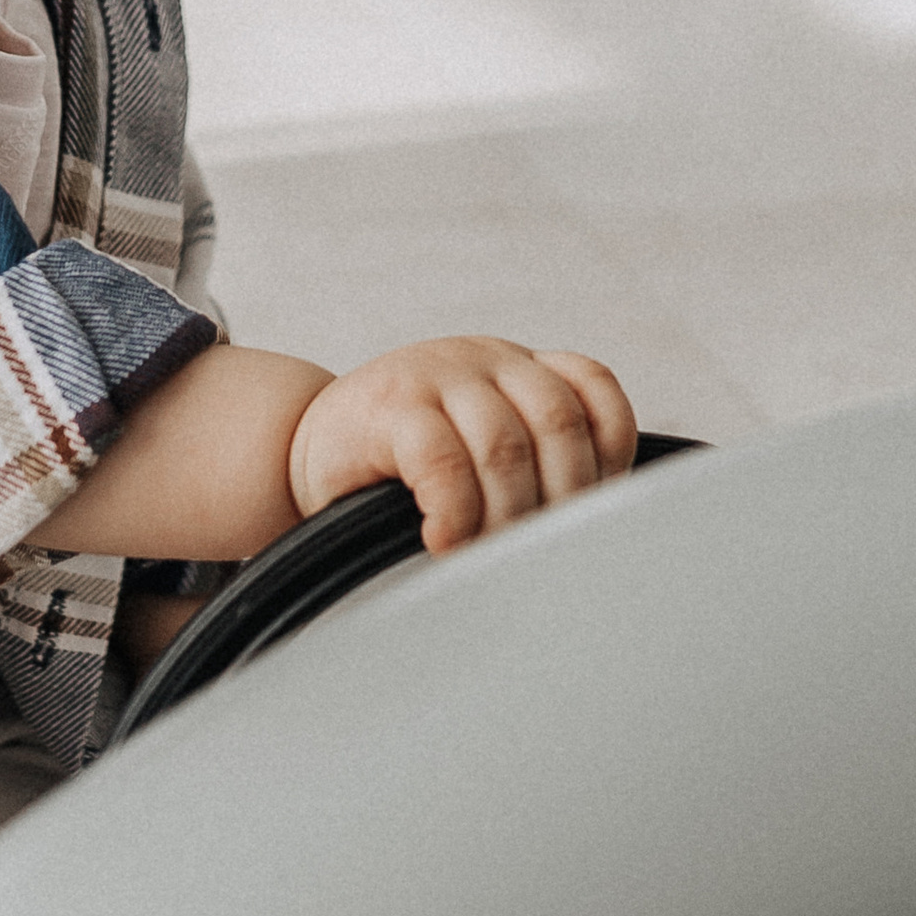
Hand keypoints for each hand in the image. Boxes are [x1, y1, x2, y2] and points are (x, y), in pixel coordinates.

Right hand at [288, 339, 638, 556]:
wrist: (308, 446)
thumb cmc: (403, 464)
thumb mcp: (478, 448)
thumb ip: (531, 463)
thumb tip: (591, 535)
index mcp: (518, 367)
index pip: (593, 390)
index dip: (606, 455)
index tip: (588, 514)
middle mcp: (485, 358)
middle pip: (558, 422)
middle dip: (559, 500)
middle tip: (538, 553)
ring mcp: (436, 373)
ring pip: (504, 445)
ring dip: (506, 517)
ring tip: (488, 557)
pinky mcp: (390, 405)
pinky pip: (442, 461)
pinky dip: (456, 512)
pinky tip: (444, 540)